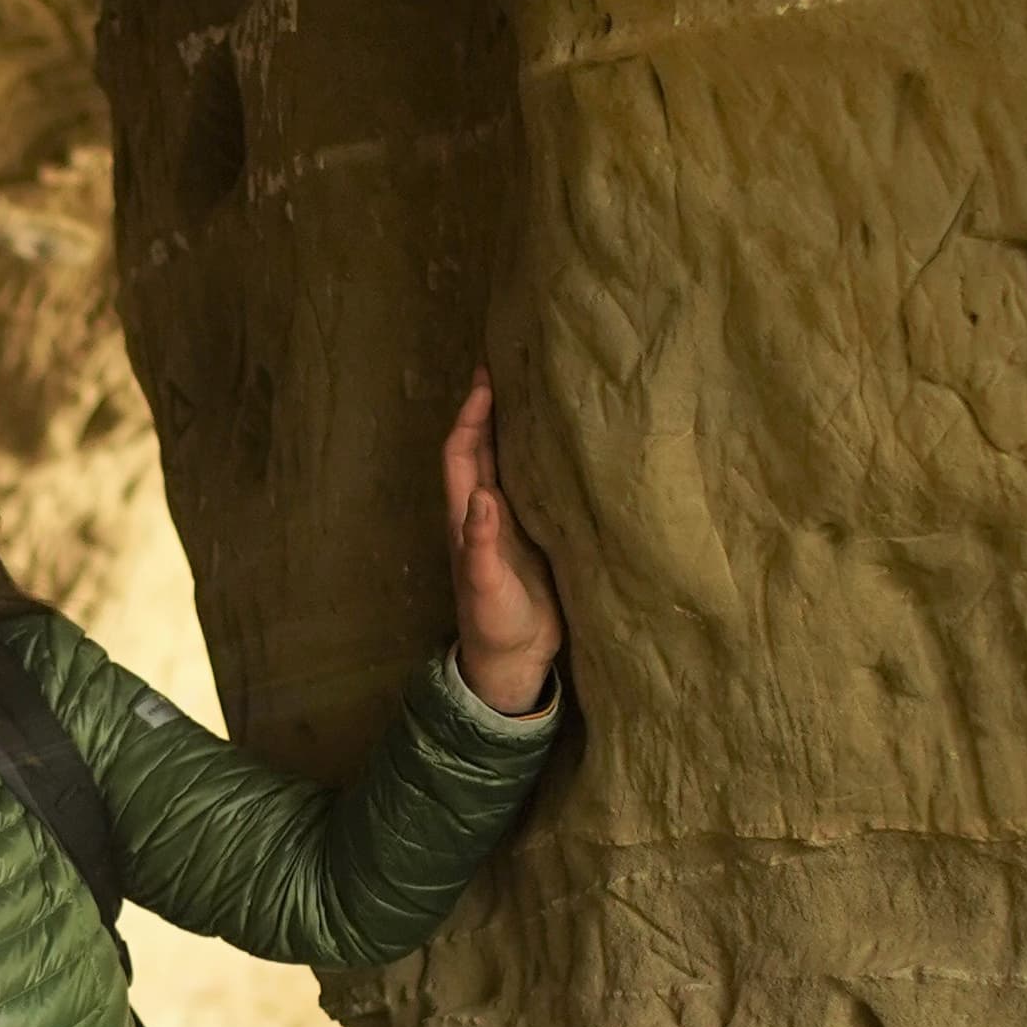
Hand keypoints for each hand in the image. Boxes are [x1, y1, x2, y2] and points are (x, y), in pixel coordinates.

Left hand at [443, 368, 565, 714]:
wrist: (514, 660)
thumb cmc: (494, 625)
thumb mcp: (486, 588)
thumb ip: (481, 546)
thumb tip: (481, 497)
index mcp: (467, 518)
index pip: (462, 454)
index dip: (469, 417)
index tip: (486, 379)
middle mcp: (485, 511)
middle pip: (483, 448)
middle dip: (491, 408)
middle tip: (511, 366)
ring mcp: (510, 521)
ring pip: (507, 462)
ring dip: (515, 428)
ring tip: (538, 391)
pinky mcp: (535, 533)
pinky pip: (534, 484)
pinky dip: (542, 458)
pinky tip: (565, 442)